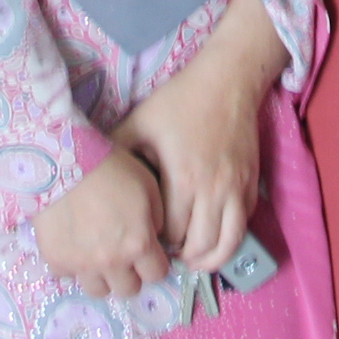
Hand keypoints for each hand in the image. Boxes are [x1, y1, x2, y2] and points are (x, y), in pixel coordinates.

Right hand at [36, 150, 166, 298]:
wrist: (63, 162)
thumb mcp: (148, 185)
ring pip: (98, 291)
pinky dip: (73, 265)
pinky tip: (74, 245)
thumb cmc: (111, 168)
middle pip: (128, 290)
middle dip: (130, 274)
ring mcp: (82, 265)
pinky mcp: (56, 261)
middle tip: (123, 254)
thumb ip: (158, 218)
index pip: (157, 275)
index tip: (148, 253)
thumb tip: (155, 237)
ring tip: (98, 255)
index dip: (154, 263)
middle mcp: (112, 262)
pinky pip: (68, 276)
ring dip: (102, 276)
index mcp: (138, 244)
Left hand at [110, 0, 286, 273]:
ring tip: (190, 256)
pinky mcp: (251, 186)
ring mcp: (236, 190)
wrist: (226, 80)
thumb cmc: (178, 101)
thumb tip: (87, 174)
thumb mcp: (138, 124)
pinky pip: (242, 227)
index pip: (170, 234)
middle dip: (180, 256)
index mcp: (183, 179)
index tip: (144, 237)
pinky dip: (227, 240)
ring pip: (227, 244)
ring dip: (208, 258)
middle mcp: (213, 191)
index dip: (155, 242)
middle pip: (200, 246)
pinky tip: (210, 236)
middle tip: (164, 252)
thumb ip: (115, 153)